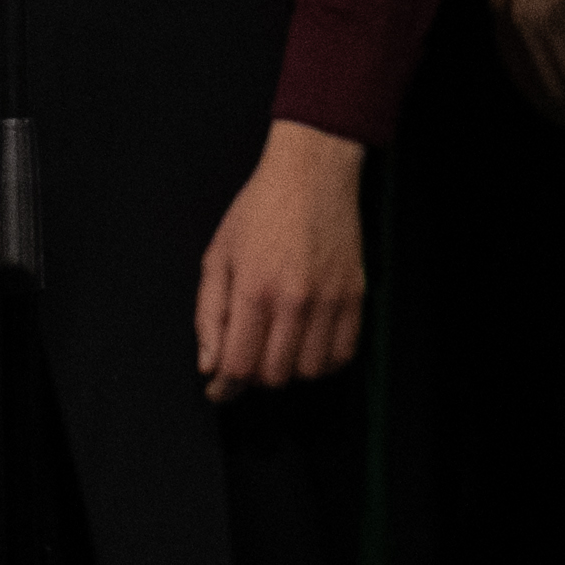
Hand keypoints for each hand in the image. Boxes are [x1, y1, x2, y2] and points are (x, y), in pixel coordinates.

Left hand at [191, 124, 367, 397]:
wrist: (312, 175)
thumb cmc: (258, 211)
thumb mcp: (218, 255)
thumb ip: (209, 315)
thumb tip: (209, 367)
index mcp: (254, 288)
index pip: (240, 366)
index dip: (225, 386)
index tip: (218, 390)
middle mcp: (295, 300)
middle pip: (275, 375)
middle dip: (254, 375)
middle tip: (248, 354)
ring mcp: (330, 300)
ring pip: (310, 372)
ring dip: (290, 369)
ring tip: (279, 345)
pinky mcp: (355, 298)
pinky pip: (343, 355)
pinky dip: (323, 361)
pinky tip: (308, 343)